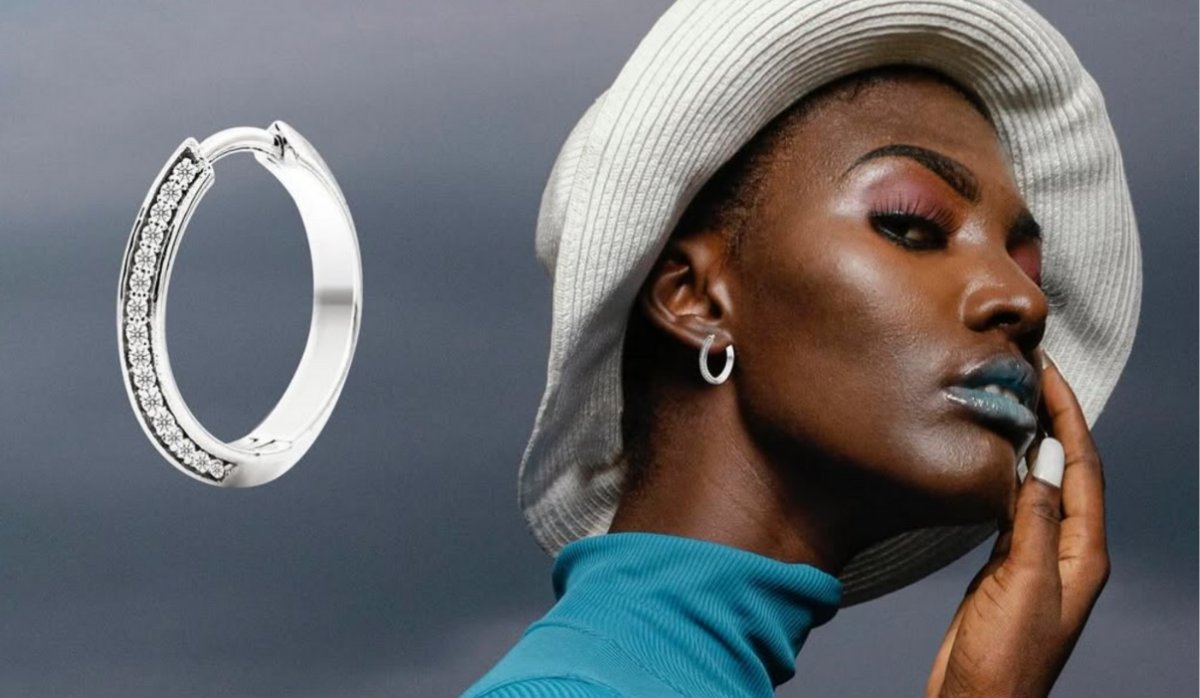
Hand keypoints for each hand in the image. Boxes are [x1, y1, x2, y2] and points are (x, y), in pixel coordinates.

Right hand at [925, 351, 1109, 697]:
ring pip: (1040, 484)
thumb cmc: (1004, 658)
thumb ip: (1036, 521)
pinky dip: (1005, 473)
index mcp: (1084, 554)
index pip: (1084, 467)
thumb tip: (1045, 457)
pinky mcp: (1006, 567)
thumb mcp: (1023, 584)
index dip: (1069, 415)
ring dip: (1029, 442)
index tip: (1048, 371)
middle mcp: (1067, 550)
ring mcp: (1037, 558)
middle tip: (1028, 373)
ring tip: (1009, 401)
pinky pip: (1013, 506)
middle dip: (1054, 419)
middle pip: (1068, 469)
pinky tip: (988, 458)